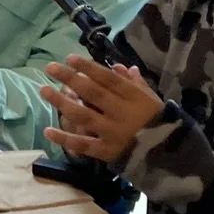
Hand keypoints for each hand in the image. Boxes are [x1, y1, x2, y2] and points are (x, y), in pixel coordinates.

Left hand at [37, 54, 162, 163]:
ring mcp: (113, 133)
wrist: (169, 155)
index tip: (70, 58)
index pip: (108, 79)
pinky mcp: (107, 152)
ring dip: (62, 102)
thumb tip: (118, 66)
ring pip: (84, 116)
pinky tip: (47, 130)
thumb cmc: (157, 122)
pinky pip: (83, 145)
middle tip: (50, 68)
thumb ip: (135, 82)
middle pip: (93, 93)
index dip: (88, 68)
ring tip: (44, 90)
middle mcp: (122, 113)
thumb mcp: (150, 98)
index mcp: (134, 98)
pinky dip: (65, 139)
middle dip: (70, 79)